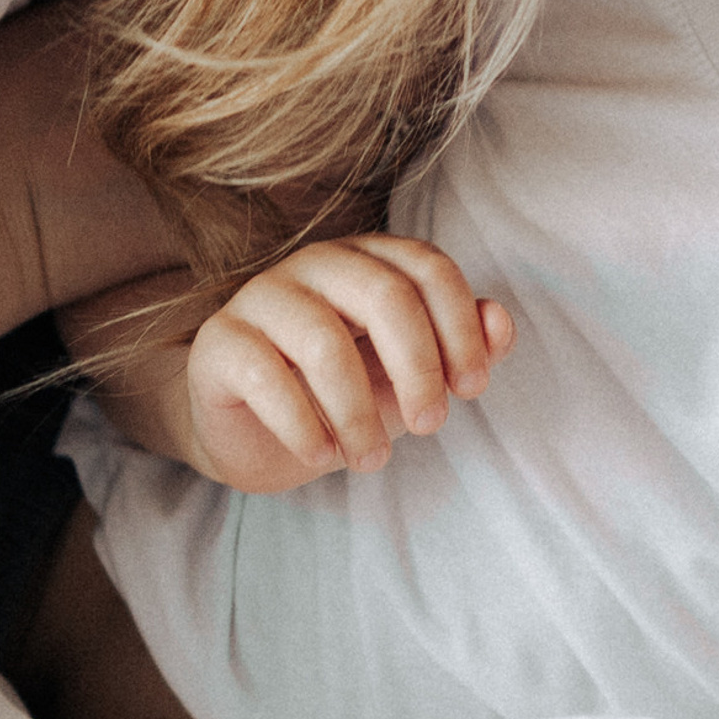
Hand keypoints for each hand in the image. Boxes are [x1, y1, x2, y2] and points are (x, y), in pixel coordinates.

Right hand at [185, 237, 514, 491]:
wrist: (259, 437)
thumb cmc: (345, 397)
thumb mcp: (412, 377)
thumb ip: (461, 346)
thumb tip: (500, 322)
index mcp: (369, 259)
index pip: (428, 268)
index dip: (461, 326)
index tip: (473, 389)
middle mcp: (315, 265)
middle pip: (383, 295)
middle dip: (419, 368)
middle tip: (432, 427)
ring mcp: (261, 298)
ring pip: (324, 342)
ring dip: (358, 413)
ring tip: (372, 459)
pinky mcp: (219, 343)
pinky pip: (264, 376)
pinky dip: (303, 424)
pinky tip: (321, 455)